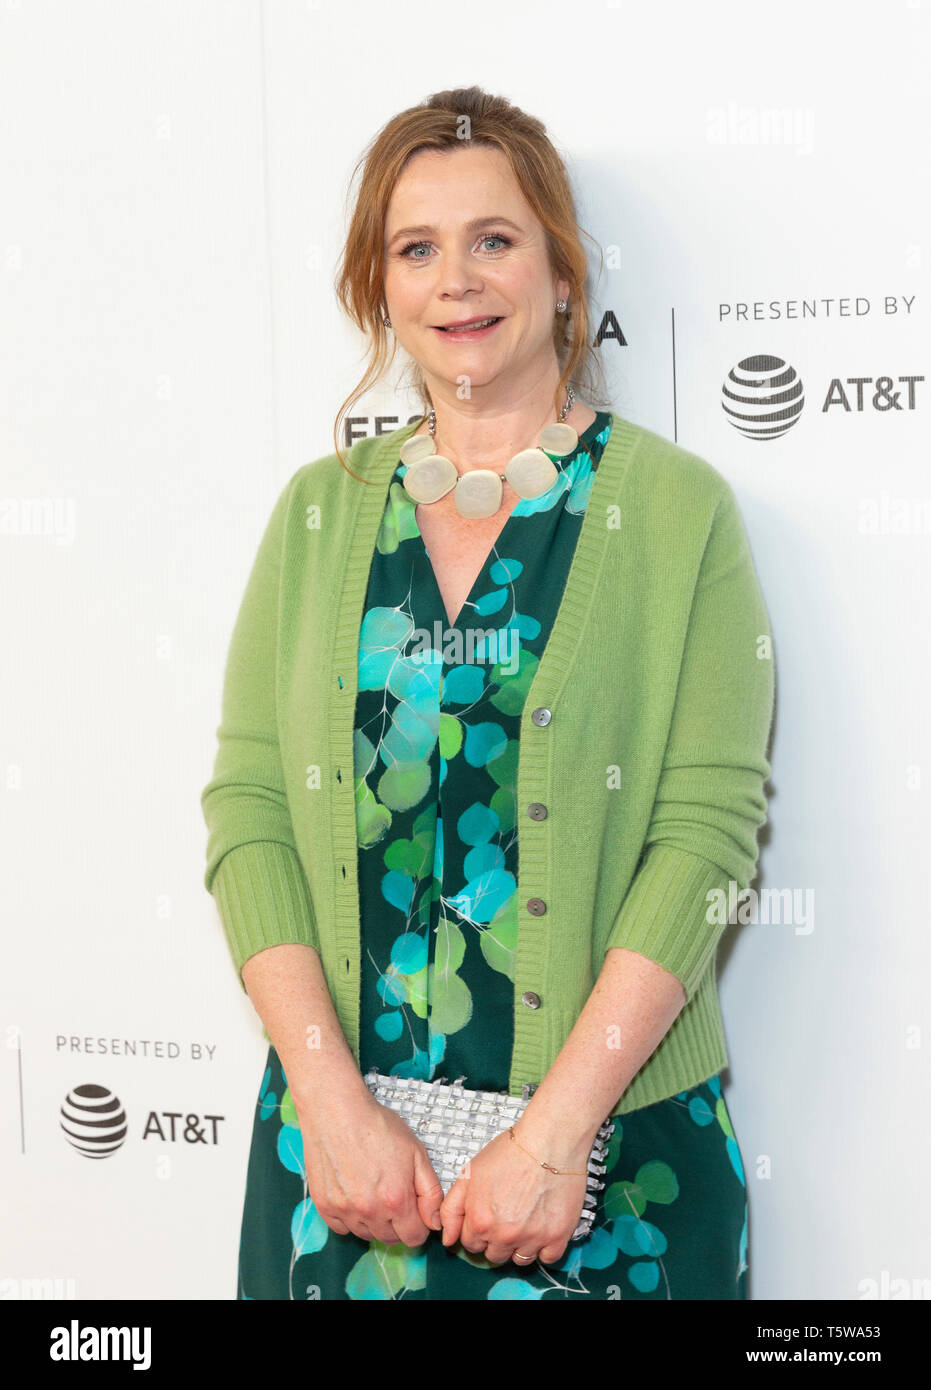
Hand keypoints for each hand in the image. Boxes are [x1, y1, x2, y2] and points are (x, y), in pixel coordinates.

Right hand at [298, 1090, 444, 1246]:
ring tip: (372, 1191)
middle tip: (393, 1196)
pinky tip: (353, 1194)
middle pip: (390, 1239)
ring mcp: (343, 1211)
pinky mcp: (324, 1206)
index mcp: (396, 1200)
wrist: (337, 1111)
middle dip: (397, 1224)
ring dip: (373, 1222)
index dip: (419, 1226)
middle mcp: (369, 1212)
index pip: (414, 1238)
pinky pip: (341, 1228)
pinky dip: (350, 1218)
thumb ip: (430, 1192)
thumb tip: (435, 1223)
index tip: (415, 1211)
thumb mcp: (416, 1152)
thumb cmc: (378, 1126)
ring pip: (365, 1234)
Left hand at [438, 1121, 590, 1265]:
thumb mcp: (469, 1174)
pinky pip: (547, 1258)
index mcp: (480, 1221)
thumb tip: (448, 1239)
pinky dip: (544, 1247)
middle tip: (507, 1215)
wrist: (548, 1140)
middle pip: (495, 1255)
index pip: (472, 1244)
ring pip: (520, 1259)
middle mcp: (504, 1236)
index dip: (478, 1229)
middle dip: (496, 1239)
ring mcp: (532, 1238)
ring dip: (519, 1245)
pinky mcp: (557, 1237)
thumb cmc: (511, 1151)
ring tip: (525, 1219)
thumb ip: (452, 1209)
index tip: (488, 1216)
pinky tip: (542, 1226)